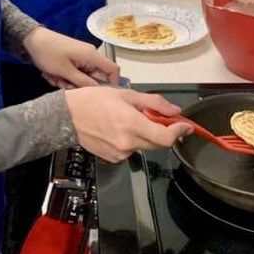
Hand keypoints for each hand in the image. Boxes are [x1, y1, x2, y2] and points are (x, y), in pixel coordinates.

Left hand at [22, 27, 119, 88]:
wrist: (33, 39)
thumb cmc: (49, 52)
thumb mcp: (65, 71)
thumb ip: (83, 82)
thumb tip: (98, 91)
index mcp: (91, 56)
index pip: (113, 69)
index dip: (112, 82)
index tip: (101, 94)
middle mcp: (89, 55)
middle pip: (93, 76)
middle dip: (78, 84)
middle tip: (63, 84)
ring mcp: (80, 56)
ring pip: (81, 76)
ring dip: (67, 81)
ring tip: (54, 77)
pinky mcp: (72, 58)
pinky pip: (73, 72)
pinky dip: (63, 75)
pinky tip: (51, 73)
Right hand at [65, 88, 192, 161]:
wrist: (66, 117)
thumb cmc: (94, 100)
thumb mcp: (125, 94)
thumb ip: (153, 103)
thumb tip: (174, 111)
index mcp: (132, 124)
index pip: (165, 138)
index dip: (179, 132)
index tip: (186, 126)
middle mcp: (127, 143)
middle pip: (157, 143)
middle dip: (162, 130)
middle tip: (156, 116)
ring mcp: (120, 154)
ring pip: (143, 146)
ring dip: (144, 134)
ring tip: (128, 119)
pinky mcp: (113, 159)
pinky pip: (131, 150)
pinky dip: (131, 140)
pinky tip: (118, 129)